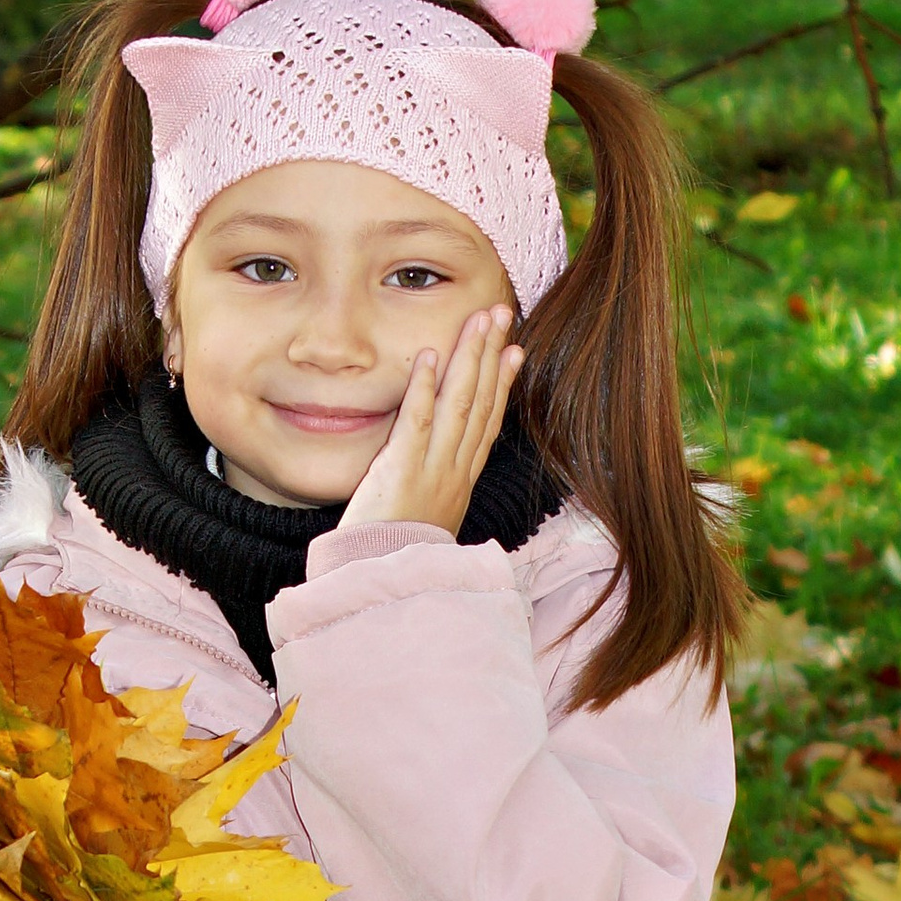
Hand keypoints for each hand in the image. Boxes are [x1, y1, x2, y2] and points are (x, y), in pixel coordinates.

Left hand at [339, 304, 524, 534]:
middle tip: (501, 314)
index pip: (487, 424)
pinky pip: (417, 422)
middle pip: (480, 404)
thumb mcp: (428, 520)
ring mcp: (431, 469)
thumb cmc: (398, 556)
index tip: (514, 352)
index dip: (502, 385)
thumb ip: (437, 491)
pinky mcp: (402, 470)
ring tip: (478, 321)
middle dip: (491, 355)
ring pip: (459, 405)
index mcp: (461, 482)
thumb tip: (442, 476)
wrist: (385, 586)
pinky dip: (424, 388)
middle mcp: (453, 471)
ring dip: (469, 359)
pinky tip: (430, 356)